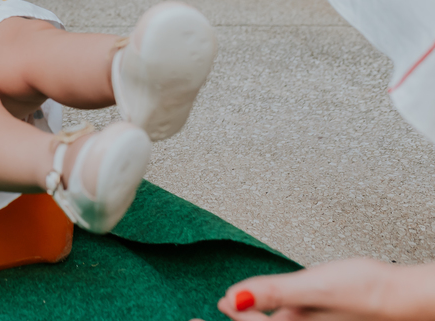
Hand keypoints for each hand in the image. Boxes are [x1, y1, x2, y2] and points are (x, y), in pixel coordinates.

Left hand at [203, 258, 434, 320]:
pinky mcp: (322, 317)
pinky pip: (287, 319)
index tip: (200, 315)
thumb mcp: (313, 288)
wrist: (405, 296)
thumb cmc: (367, 292)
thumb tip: (233, 297)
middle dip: (237, 320)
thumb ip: (274, 293)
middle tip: (205, 315)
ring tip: (229, 306)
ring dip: (250, 316)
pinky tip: (267, 303)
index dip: (229, 320)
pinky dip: (269, 312)